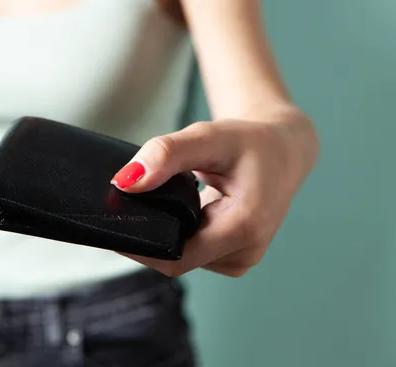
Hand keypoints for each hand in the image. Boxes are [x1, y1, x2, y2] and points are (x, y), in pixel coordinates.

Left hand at [111, 106, 318, 276]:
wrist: (282, 150)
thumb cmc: (250, 141)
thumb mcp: (208, 136)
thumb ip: (166, 155)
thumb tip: (126, 182)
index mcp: (244, 227)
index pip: (176, 258)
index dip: (140, 247)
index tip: (113, 226)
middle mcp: (245, 251)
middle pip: (177, 260)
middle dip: (150, 237)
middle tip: (128, 205)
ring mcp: (241, 257)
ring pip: (183, 258)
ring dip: (166, 234)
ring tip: (162, 201)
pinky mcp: (234, 256)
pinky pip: (194, 253)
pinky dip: (180, 234)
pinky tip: (179, 211)